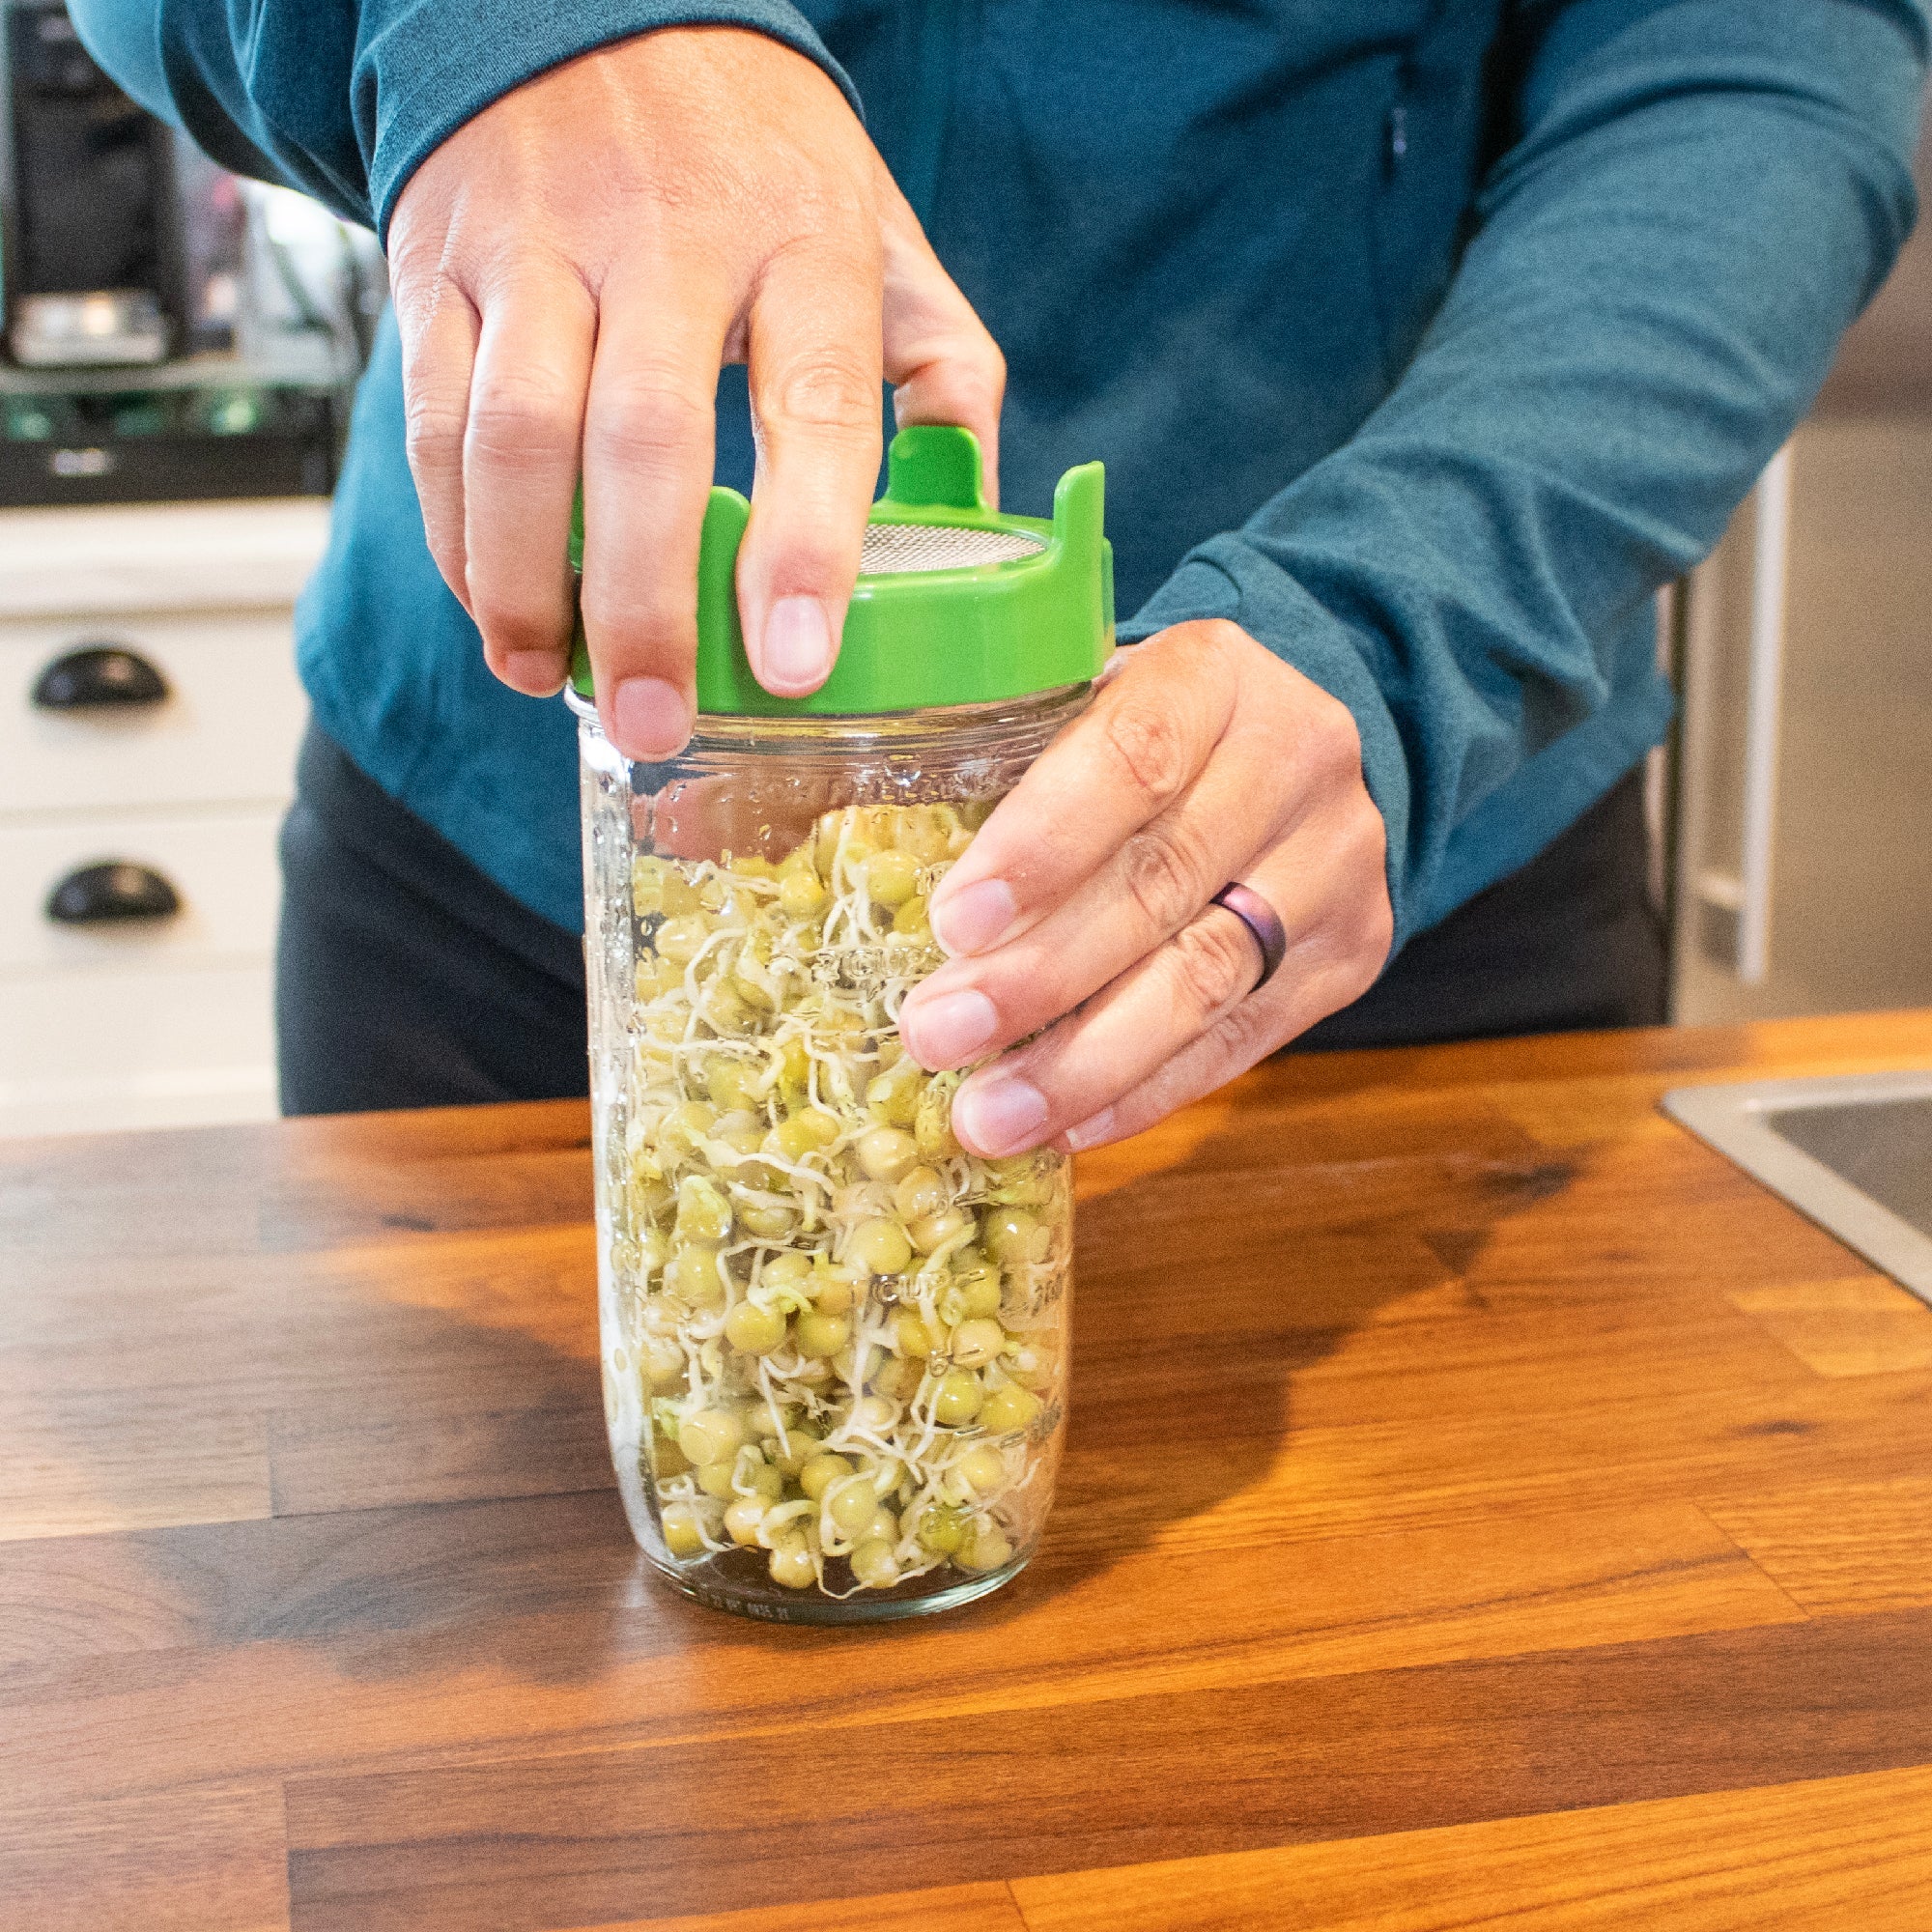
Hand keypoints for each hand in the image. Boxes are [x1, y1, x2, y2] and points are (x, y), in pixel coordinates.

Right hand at [387, 26, 1003, 760]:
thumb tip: (973, 511)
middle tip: (656, 722)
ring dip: (526, 584)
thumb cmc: (750, 154)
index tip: (795, 662)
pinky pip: (431, 419)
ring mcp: (536, 243)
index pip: (813, 400)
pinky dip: (455, 534)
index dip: (803, 542)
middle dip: (644, 604)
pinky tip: (496, 606)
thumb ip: (937, 368)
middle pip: (643, 440)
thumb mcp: (877, 228)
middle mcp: (664, 233)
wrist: (583, 7)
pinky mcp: (438, 261)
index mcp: (801, 234)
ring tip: (553, 680)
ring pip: (511, 436)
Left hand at [897, 621, 1393, 1153]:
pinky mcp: (1349, 952)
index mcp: (1216, 674)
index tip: (954, 921)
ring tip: (987, 1115)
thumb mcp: (1084, 700)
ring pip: (1205, 978)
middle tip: (937, 1036)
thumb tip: (876, 881)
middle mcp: (1298, 757)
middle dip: (1038, 975)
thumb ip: (1007, 760)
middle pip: (1163, 881)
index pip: (1135, 755)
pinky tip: (1064, 1126)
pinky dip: (1144, 1091)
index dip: (1044, 843)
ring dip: (1083, 1061)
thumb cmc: (1143, 733)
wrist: (1295, 750)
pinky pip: (1240, 1039)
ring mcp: (1336, 862)